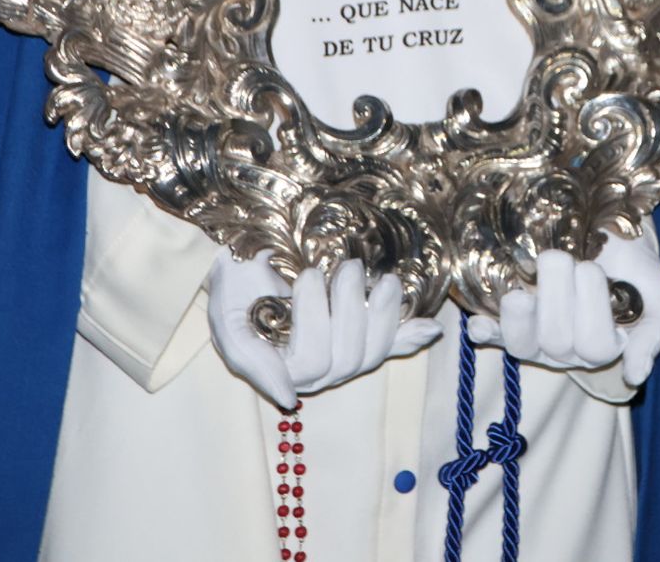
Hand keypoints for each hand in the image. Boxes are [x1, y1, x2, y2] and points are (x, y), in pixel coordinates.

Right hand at [207, 251, 442, 408]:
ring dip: (382, 312)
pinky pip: (392, 345)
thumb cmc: (235, 290)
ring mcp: (344, 355)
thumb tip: (289, 397)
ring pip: (373, 351)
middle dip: (352, 308)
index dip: (316, 317)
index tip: (306, 275)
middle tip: (347, 267)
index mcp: (284, 371)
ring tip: (380, 278)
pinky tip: (430, 328)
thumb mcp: (229, 324)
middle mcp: (319, 371)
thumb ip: (252, 361)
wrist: (248, 261)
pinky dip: (411, 337)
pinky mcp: (365, 334)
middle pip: (350, 358)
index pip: (314, 360)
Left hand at [467, 227, 659, 387]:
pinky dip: (486, 333)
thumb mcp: (656, 301)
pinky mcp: (508, 322)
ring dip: (524, 309)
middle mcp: (565, 350)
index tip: (594, 269)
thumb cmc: (633, 272)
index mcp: (602, 349)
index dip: (591, 304)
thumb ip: (651, 337)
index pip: (595, 346)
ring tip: (531, 280)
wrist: (605, 237)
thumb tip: (636, 375)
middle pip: (557, 341)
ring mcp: (534, 337)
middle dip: (560, 292)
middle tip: (567, 259)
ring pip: (523, 342)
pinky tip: (477, 326)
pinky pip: (493, 336)